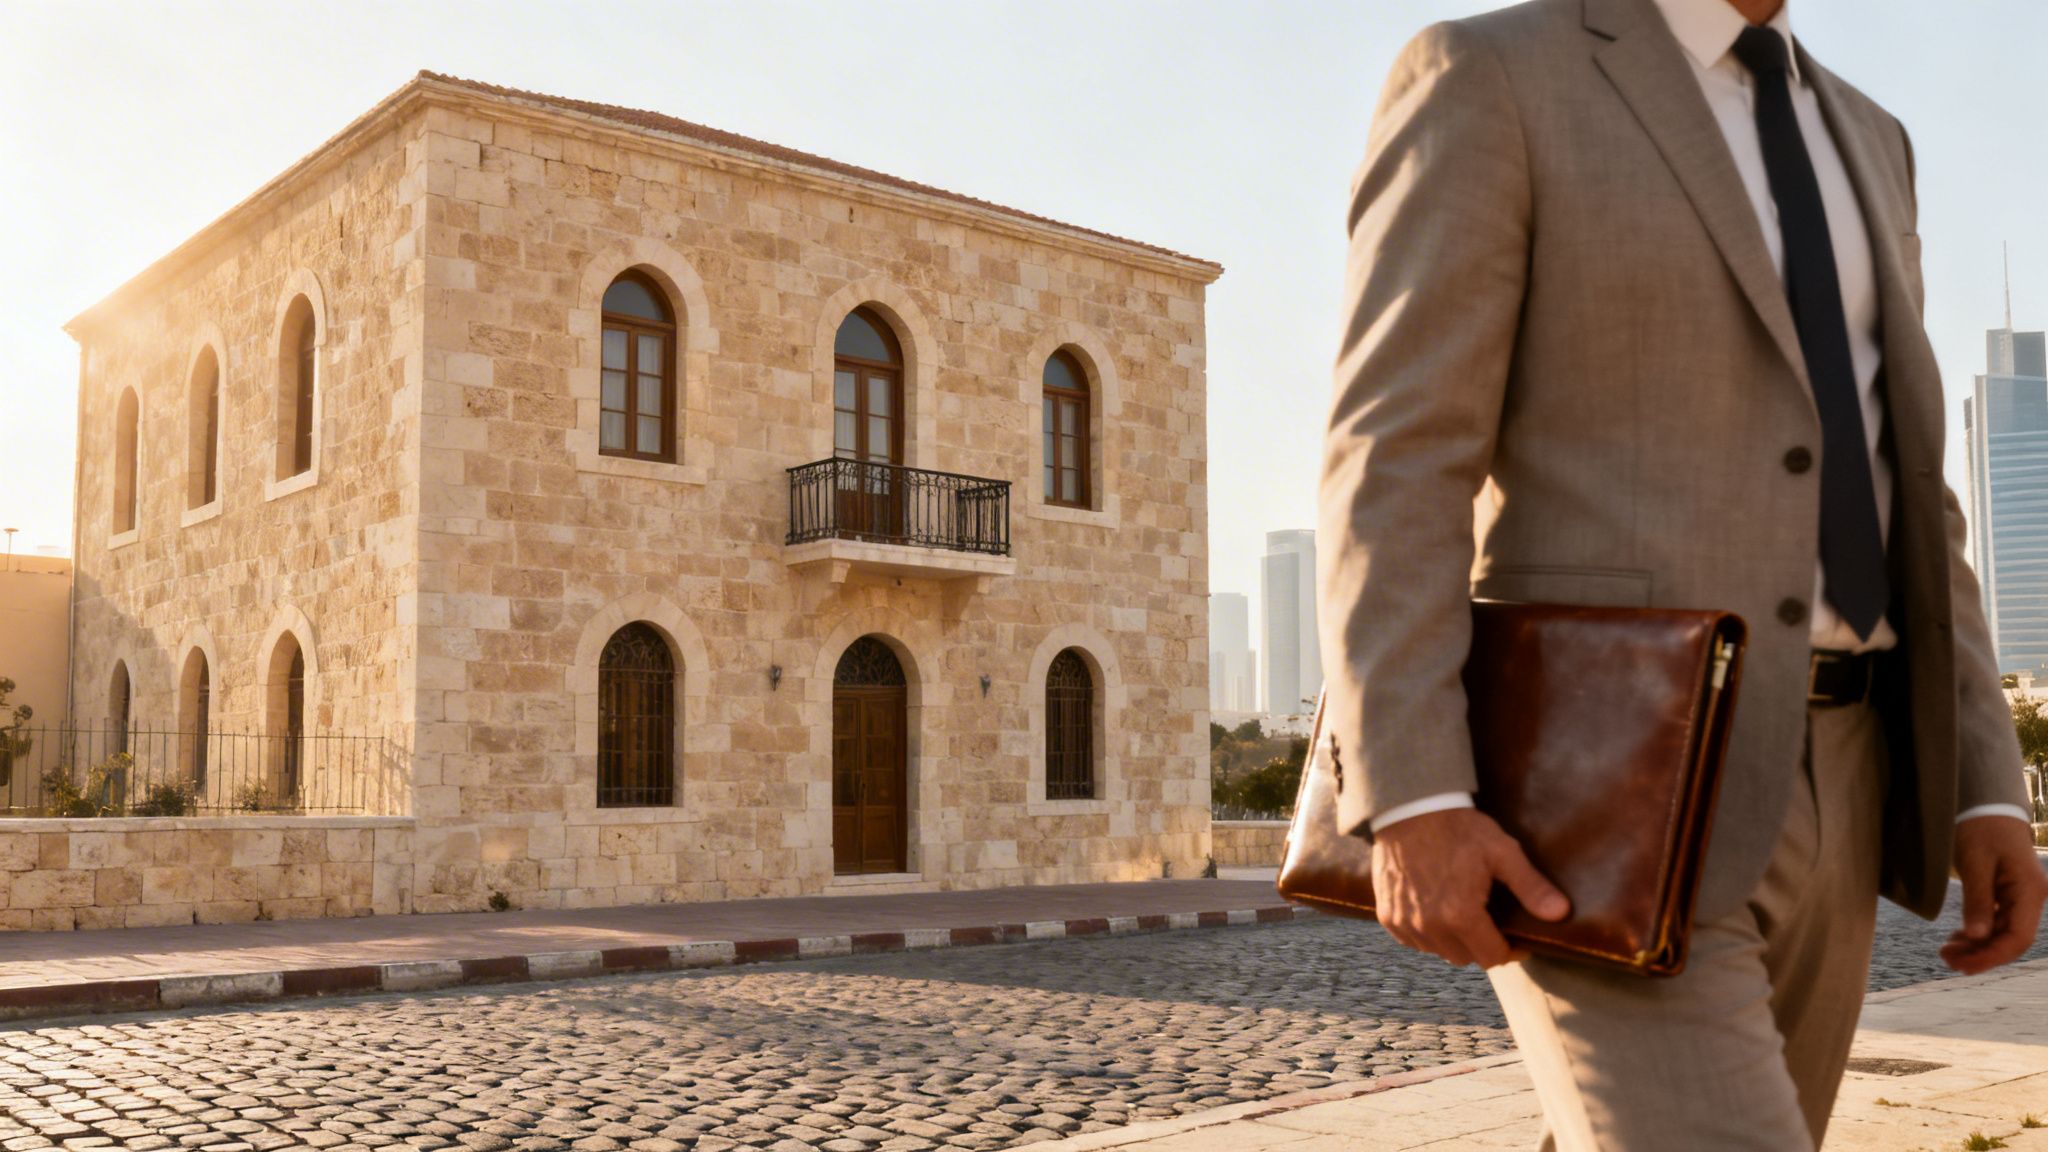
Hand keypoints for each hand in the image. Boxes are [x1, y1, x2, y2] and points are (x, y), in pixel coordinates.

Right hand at [1371, 807, 1570, 967]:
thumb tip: (1562, 914)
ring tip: (1464, 915)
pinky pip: (1415, 941)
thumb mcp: (1502, 852)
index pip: (1493, 957)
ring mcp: (1406, 924)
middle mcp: (1430, 927)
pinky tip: (1437, 911)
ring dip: (1455, 941)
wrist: (1409, 809)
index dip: (1511, 950)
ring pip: (1440, 952)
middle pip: (1466, 958)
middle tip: (1492, 922)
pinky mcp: (1388, 917)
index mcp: (1461, 915)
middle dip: (1483, 945)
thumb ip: (1532, 887)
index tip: (1517, 938)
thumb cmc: (1459, 828)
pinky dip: (1428, 934)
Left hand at [1941, 815, 2047, 974]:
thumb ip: (1977, 900)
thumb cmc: (1981, 827)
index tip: (1964, 966)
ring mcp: (2021, 897)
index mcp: (2030, 890)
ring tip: (1947, 954)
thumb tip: (1977, 937)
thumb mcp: (1974, 862)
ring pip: (2003, 933)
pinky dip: (1977, 933)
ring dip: (1977, 947)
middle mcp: (2031, 897)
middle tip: (1947, 961)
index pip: (2018, 936)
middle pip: (2011, 939)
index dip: (1992, 956)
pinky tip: (1957, 940)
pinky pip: (1996, 922)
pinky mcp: (2007, 895)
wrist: (1987, 805)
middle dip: (1981, 955)